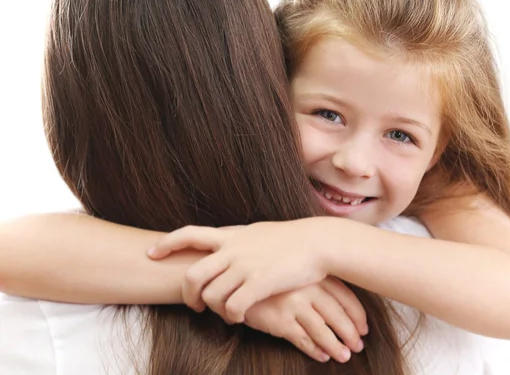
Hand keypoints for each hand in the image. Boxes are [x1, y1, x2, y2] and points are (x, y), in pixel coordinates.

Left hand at [147, 218, 332, 322]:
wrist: (318, 242)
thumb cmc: (292, 238)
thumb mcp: (259, 231)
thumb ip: (239, 238)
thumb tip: (225, 240)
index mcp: (232, 235)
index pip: (190, 234)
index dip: (167, 243)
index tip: (151, 252)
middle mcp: (233, 249)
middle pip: (193, 274)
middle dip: (187, 293)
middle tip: (195, 304)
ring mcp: (245, 266)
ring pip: (211, 295)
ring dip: (213, 309)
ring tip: (224, 313)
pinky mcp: (259, 283)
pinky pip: (233, 307)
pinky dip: (231, 316)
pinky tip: (240, 317)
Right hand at [244, 277, 367, 362]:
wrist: (237, 277)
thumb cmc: (271, 274)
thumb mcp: (296, 272)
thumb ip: (316, 282)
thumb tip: (341, 304)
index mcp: (314, 274)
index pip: (346, 296)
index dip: (358, 315)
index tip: (364, 329)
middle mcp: (307, 288)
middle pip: (338, 315)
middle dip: (351, 333)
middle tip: (359, 346)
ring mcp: (294, 304)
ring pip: (323, 330)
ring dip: (336, 346)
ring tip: (344, 356)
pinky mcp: (280, 320)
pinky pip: (303, 339)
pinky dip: (315, 350)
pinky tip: (322, 356)